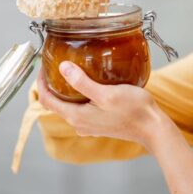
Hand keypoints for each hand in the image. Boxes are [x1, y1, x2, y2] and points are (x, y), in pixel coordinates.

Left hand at [36, 61, 165, 150]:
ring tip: (69, 72)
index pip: (47, 100)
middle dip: (51, 85)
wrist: (152, 128)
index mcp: (76, 117)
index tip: (42, 66)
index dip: (41, 83)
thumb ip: (82, 82)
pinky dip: (78, 96)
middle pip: (56, 103)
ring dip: (65, 91)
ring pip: (68, 106)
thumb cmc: (133, 110)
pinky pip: (81, 108)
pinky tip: (87, 85)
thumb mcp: (106, 93)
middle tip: (53, 66)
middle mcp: (79, 124)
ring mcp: (89, 125)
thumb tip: (63, 68)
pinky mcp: (98, 124)